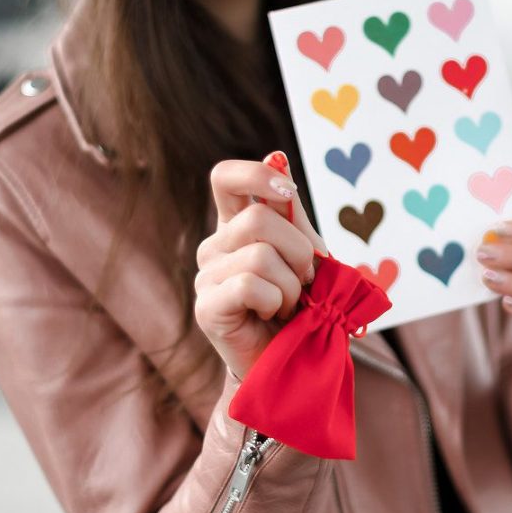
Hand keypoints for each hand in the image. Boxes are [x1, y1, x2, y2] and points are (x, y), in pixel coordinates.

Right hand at [194, 151, 327, 379]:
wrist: (295, 357)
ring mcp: (206, 275)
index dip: (257, 174)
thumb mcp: (305, 251)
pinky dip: (276, 301)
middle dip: (298, 250)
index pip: (225, 177)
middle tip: (304, 280)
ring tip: (289, 304)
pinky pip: (251, 285)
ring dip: (291, 285)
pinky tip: (272, 315)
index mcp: (236, 225)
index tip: (288, 192)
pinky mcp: (207, 306)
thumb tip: (278, 155)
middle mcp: (215, 245)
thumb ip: (290, 210)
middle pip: (257, 217)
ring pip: (260, 255)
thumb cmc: (303, 303)